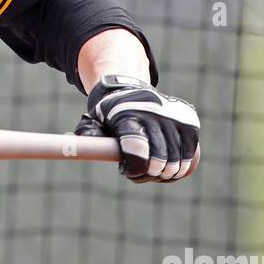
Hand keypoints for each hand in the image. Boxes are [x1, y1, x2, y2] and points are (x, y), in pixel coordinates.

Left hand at [74, 74, 200, 183]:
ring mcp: (175, 118)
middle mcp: (155, 114)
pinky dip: (181, 167)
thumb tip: (72, 145)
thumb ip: (87, 136)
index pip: (138, 151)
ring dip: (166, 174)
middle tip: (139, 172)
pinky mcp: (190, 122)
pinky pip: (190, 155)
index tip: (126, 170)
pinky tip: (170, 168)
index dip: (135, 170)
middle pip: (160, 162)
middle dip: (148, 174)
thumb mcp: (93, 121)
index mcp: (130, 115)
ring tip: (153, 169)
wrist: (131, 89)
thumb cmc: (108, 113)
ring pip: (177, 162)